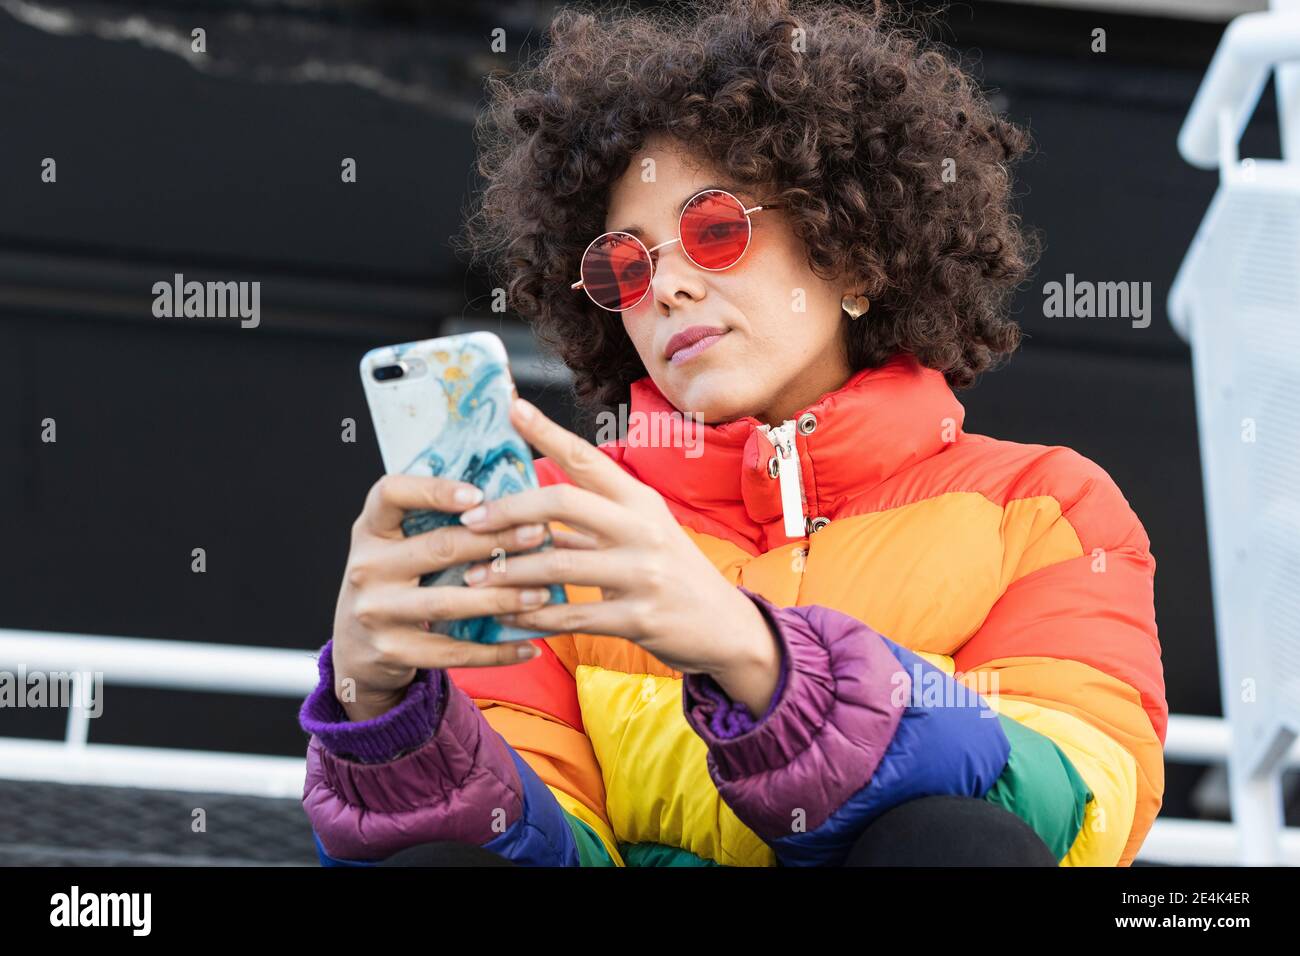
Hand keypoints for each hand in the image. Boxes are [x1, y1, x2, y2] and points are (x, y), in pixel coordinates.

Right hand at [332, 473, 562, 721]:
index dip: (435, 490)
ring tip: (542, 594)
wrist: (355, 648)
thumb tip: (507, 499)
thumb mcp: (396, 546)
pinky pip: (452, 651)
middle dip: (495, 540)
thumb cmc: (393, 582)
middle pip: (438, 547)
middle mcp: (367, 567)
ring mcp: (376, 611)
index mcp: (370, 529)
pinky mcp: (392, 651)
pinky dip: (495, 652)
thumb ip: (432, 523)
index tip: (479, 495)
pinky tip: (528, 647)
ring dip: (502, 598)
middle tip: (538, 534)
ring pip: (449, 602)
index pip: (391, 493)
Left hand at [460, 398, 782, 716]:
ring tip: (473, 577)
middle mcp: (643, 529)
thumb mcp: (642, 534)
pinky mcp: (640, 618)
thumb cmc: (674, 575)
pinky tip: (507, 617)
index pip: (587, 457)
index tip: (511, 407)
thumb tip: (528, 511)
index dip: (547, 430)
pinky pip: (573, 617)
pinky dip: (534, 617)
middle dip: (508, 510)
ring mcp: (643, 574)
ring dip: (509, 572)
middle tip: (470, 521)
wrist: (726, 628)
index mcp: (640, 501)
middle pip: (563, 503)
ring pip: (559, 565)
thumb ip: (591, 522)